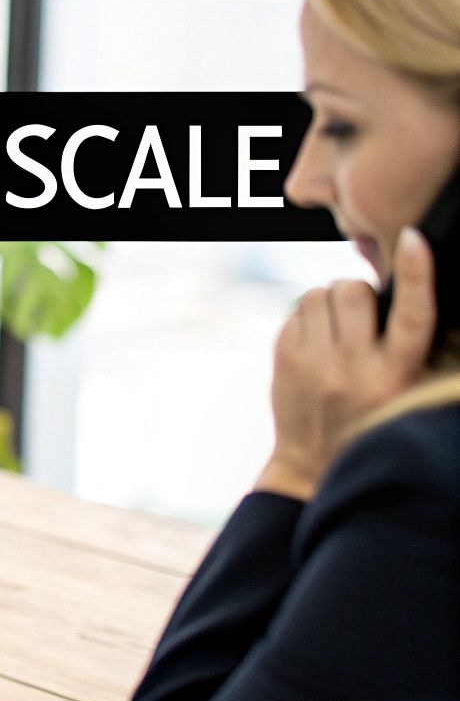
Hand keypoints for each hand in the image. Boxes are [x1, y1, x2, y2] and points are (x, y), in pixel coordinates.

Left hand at [260, 225, 437, 498]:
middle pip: (354, 291)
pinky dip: (307, 317)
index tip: (412, 237)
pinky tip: (316, 343)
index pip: (413, 314)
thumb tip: (396, 287)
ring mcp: (315, 364)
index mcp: (397, 375)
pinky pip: (295, 310)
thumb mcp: (402, 388)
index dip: (416, 272)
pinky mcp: (283, 361)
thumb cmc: (369, 419)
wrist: (313, 463)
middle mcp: (356, 368)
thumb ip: (404, 343)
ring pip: (319, 293)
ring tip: (336, 330)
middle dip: (358, 291)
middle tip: (361, 316)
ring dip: (330, 301)